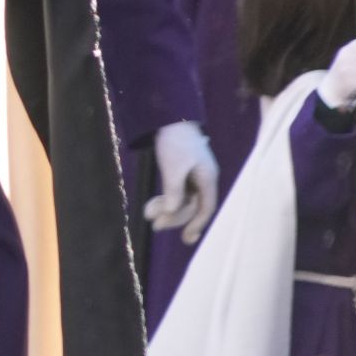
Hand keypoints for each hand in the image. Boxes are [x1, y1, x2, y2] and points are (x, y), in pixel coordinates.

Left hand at [143, 120, 219, 243]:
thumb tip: (172, 213)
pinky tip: (152, 206)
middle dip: (175, 216)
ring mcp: (193, 175)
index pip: (206, 207)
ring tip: (147, 214)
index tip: (187, 238)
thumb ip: (174, 190)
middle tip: (155, 226)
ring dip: (166, 208)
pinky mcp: (183, 172)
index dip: (197, 223)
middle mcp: (203, 179)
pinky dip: (165, 198)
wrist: (169, 117)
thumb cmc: (175, 141)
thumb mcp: (173, 167)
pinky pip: (176, 191)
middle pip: (192, 205)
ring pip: (182, 199)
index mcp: (208, 178)